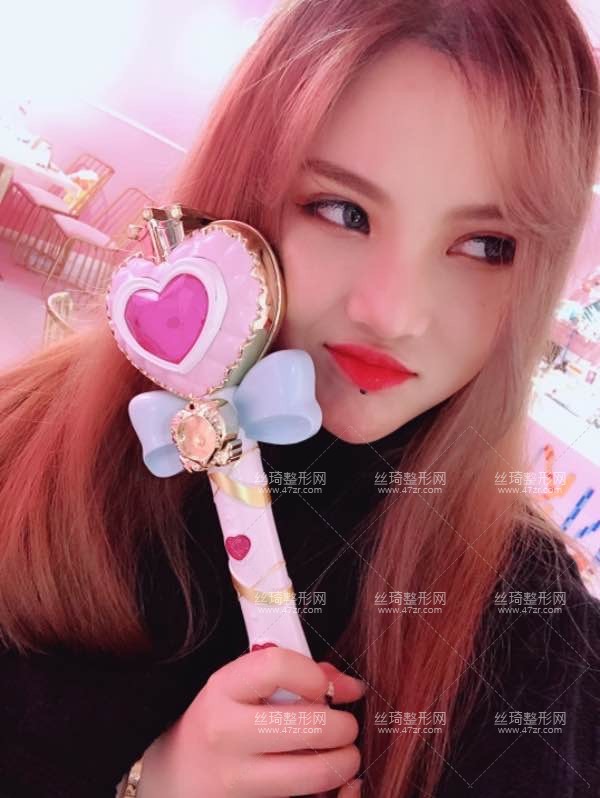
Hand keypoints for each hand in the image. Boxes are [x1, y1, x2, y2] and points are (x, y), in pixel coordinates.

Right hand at [137, 647, 365, 796]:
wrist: (176, 776)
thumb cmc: (221, 720)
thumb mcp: (242, 687)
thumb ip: (294, 676)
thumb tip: (347, 687)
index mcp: (223, 688)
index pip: (277, 666)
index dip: (314, 675)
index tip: (328, 688)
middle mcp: (225, 732)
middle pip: (309, 725)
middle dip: (344, 726)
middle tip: (346, 726)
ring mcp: (234, 777)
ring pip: (315, 773)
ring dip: (344, 762)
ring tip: (343, 754)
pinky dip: (328, 792)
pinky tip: (325, 781)